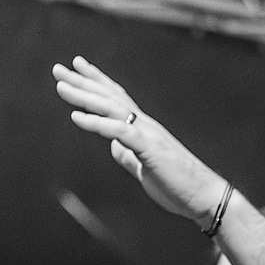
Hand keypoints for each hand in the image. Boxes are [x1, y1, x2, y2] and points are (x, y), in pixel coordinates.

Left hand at [51, 56, 225, 227]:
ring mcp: (148, 134)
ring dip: (84, 96)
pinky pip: (119, 130)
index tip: (78, 67)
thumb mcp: (146, 170)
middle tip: (58, 69)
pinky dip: (97, 122)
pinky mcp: (149, 148)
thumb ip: (129, 157)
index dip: (97, 82)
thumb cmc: (179, 187)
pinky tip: (77, 117)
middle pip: (109, 97)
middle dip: (82, 82)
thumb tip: (114, 147)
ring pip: (111, 107)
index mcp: (144, 130)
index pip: (117, 99)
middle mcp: (146, 125)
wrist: (205, 197)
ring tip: (61, 86)